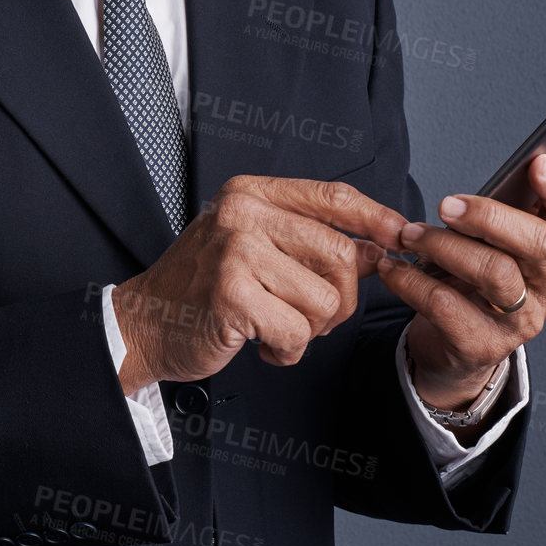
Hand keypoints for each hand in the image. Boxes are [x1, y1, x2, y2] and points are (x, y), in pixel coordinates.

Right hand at [112, 175, 406, 394]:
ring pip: (325, 300)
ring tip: (274, 327)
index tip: (401, 238)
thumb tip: (377, 248)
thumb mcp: (254, 247)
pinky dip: (287, 352)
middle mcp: (243, 213)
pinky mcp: (232, 295)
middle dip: (340, 299)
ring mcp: (236, 251)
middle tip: (308, 317)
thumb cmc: (201, 288)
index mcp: (251, 194)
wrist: (143, 324)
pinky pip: (297, 333)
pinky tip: (261, 344)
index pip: (333, 196)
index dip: (376, 218)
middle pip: (340, 255)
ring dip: (309, 330)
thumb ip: (310, 241)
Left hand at [374, 155, 545, 409]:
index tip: (538, 162)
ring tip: (410, 235)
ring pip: (495, 274)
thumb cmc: (475, 277)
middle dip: (491, 217)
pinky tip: (394, 268)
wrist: (454, 345)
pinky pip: (449, 307)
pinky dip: (414, 282)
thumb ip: (523, 201)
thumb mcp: (499, 240)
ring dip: (445, 246)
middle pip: (539, 245)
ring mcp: (523, 322)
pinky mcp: (485, 347)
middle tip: (446, 204)